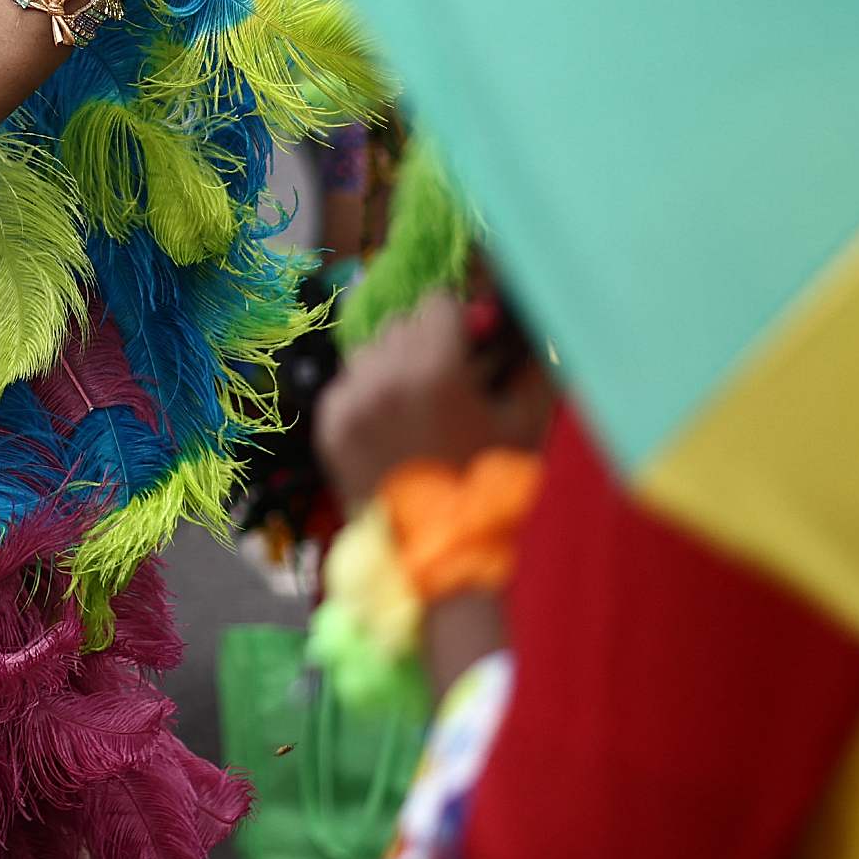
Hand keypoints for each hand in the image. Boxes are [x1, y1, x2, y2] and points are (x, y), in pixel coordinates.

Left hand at [316, 292, 513, 508]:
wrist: (439, 554)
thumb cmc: (491, 488)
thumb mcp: (524, 423)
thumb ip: (531, 365)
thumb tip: (530, 329)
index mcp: (433, 373)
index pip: (438, 304)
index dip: (460, 320)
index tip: (471, 342)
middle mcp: (382, 379)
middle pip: (402, 324)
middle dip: (427, 342)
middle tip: (448, 379)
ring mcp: (348, 402)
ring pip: (370, 350)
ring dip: (393, 364)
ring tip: (418, 405)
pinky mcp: (327, 424)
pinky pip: (347, 383)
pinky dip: (368, 393)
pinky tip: (393, 426)